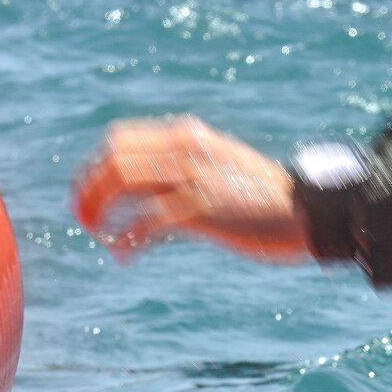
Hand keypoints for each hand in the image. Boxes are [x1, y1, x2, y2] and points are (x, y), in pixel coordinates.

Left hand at [71, 116, 306, 261]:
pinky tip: (123, 255)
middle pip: (113, 160)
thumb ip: (186, 167)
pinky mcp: (201, 210)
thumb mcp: (220, 166)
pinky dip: (127, 239)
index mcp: (186, 136)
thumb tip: (150, 185)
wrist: (307, 209)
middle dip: (88, 190)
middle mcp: (185, 149)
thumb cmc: (265, 196)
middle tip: (84, 218)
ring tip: (98, 233)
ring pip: (122, 182)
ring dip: (99, 210)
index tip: (88, 195)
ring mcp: (192, 178)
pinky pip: (147, 222)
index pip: (119, 140)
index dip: (94, 169)